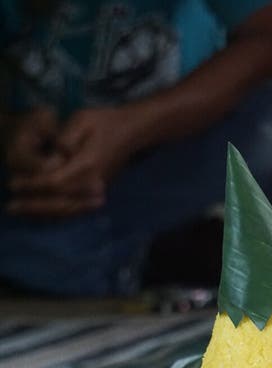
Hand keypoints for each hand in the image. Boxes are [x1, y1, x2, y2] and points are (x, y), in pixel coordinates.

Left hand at [7, 107, 134, 216]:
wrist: (130, 134)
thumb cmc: (104, 122)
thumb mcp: (83, 119)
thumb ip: (67, 137)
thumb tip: (55, 154)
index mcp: (87, 164)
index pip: (55, 181)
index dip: (33, 185)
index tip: (13, 185)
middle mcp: (92, 183)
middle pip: (60, 201)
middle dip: (33, 205)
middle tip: (11, 206)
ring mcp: (96, 191)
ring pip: (68, 209)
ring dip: (43, 213)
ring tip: (22, 212)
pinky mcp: (97, 193)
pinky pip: (76, 210)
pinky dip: (58, 214)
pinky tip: (42, 214)